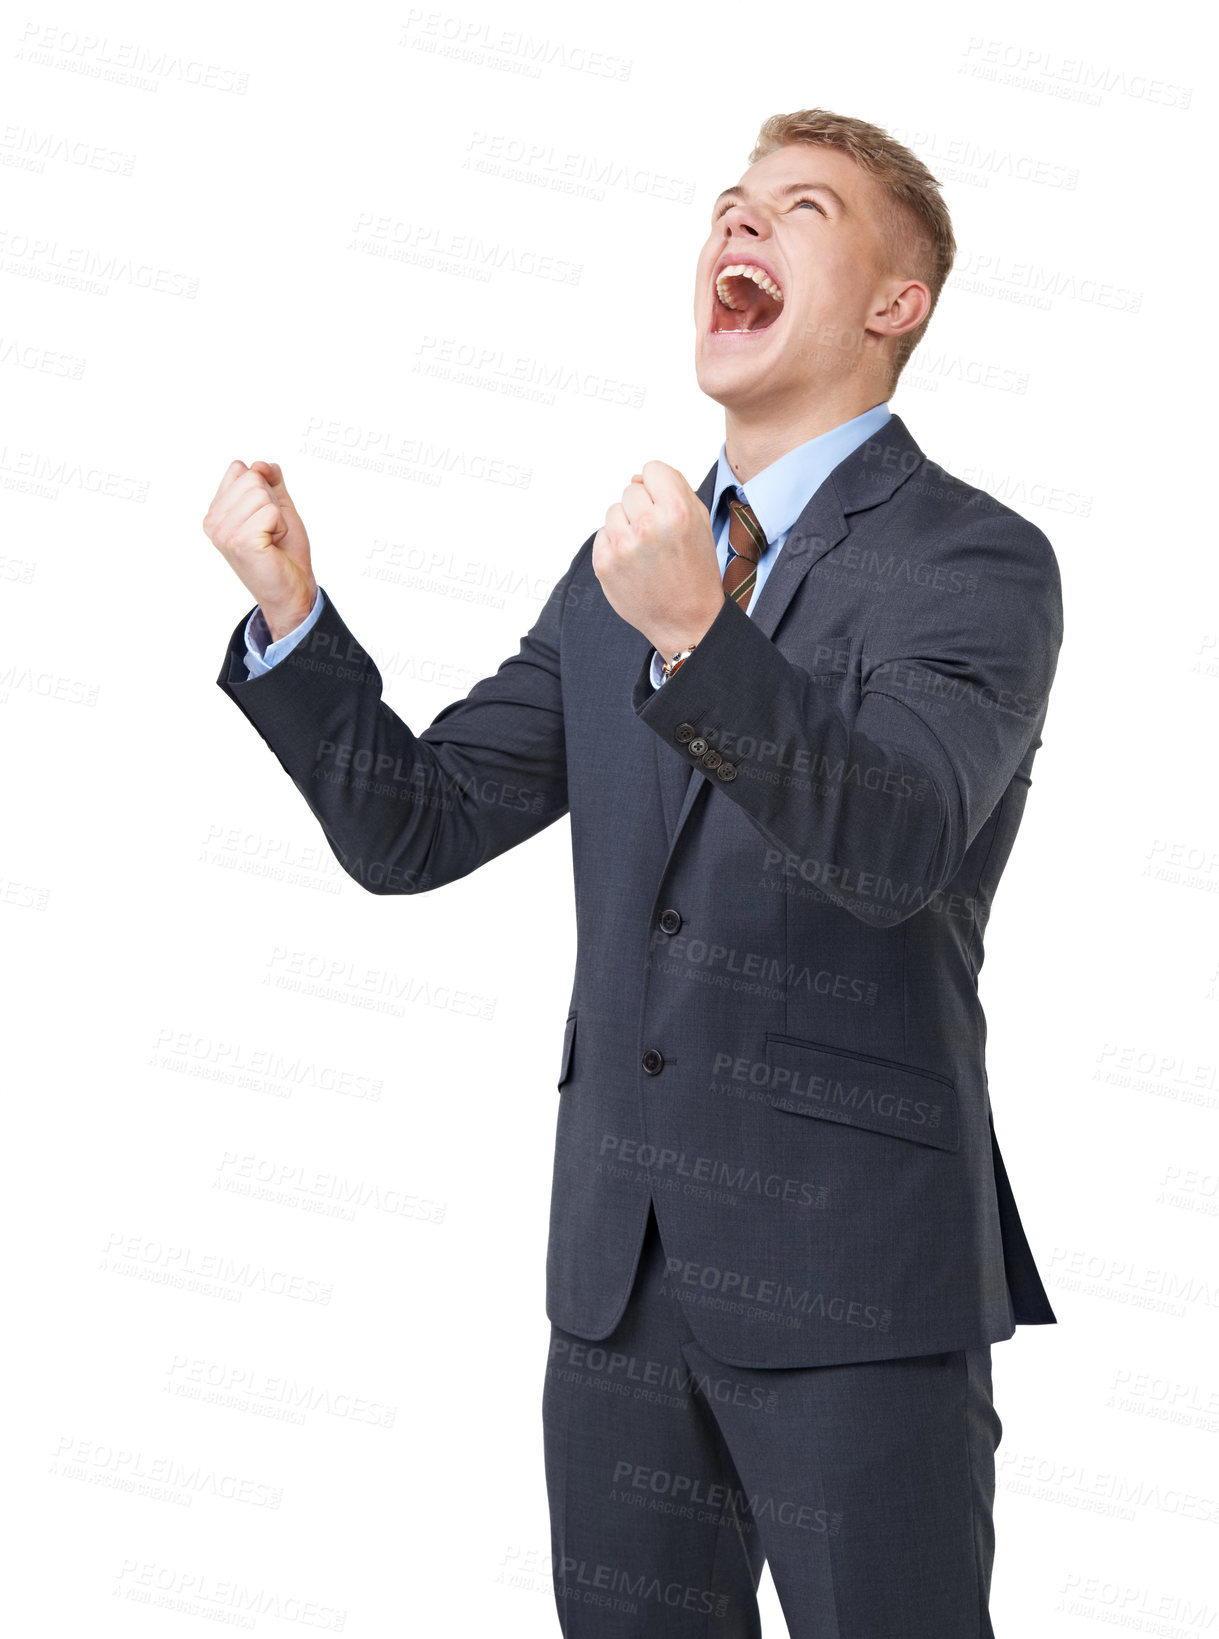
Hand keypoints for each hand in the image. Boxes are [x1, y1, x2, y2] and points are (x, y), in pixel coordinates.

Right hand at [202, 460, 317, 640]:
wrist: (293, 589)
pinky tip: (273, 545)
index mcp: (216, 511)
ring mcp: (223, 532)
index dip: (263, 488)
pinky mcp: (240, 541)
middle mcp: (213, 521)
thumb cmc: (284, 552)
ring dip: (277, 516)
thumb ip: (270, 481)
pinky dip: (280, 526)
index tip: (264, 517)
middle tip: (270, 531)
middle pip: (251, 479)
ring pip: (261, 494)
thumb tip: (261, 464)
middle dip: (271, 502)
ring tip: (271, 539)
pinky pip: (270, 511)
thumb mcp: (278, 507)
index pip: (240, 469)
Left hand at [592, 460, 724, 657]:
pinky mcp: (604, 563)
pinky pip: (602, 534)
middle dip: (643, 507)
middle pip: (631, 490)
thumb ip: (674, 487)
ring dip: (627, 525)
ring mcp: (623, 546)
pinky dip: (615, 545)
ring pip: (613, 511)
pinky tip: (633, 564)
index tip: (665, 506)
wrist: (686, 620)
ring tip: (646, 551)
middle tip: (658, 536)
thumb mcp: (700, 521)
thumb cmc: (695, 569)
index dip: (659, 486)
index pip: (651, 469)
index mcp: (677, 511)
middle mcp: (648, 525)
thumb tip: (637, 477)